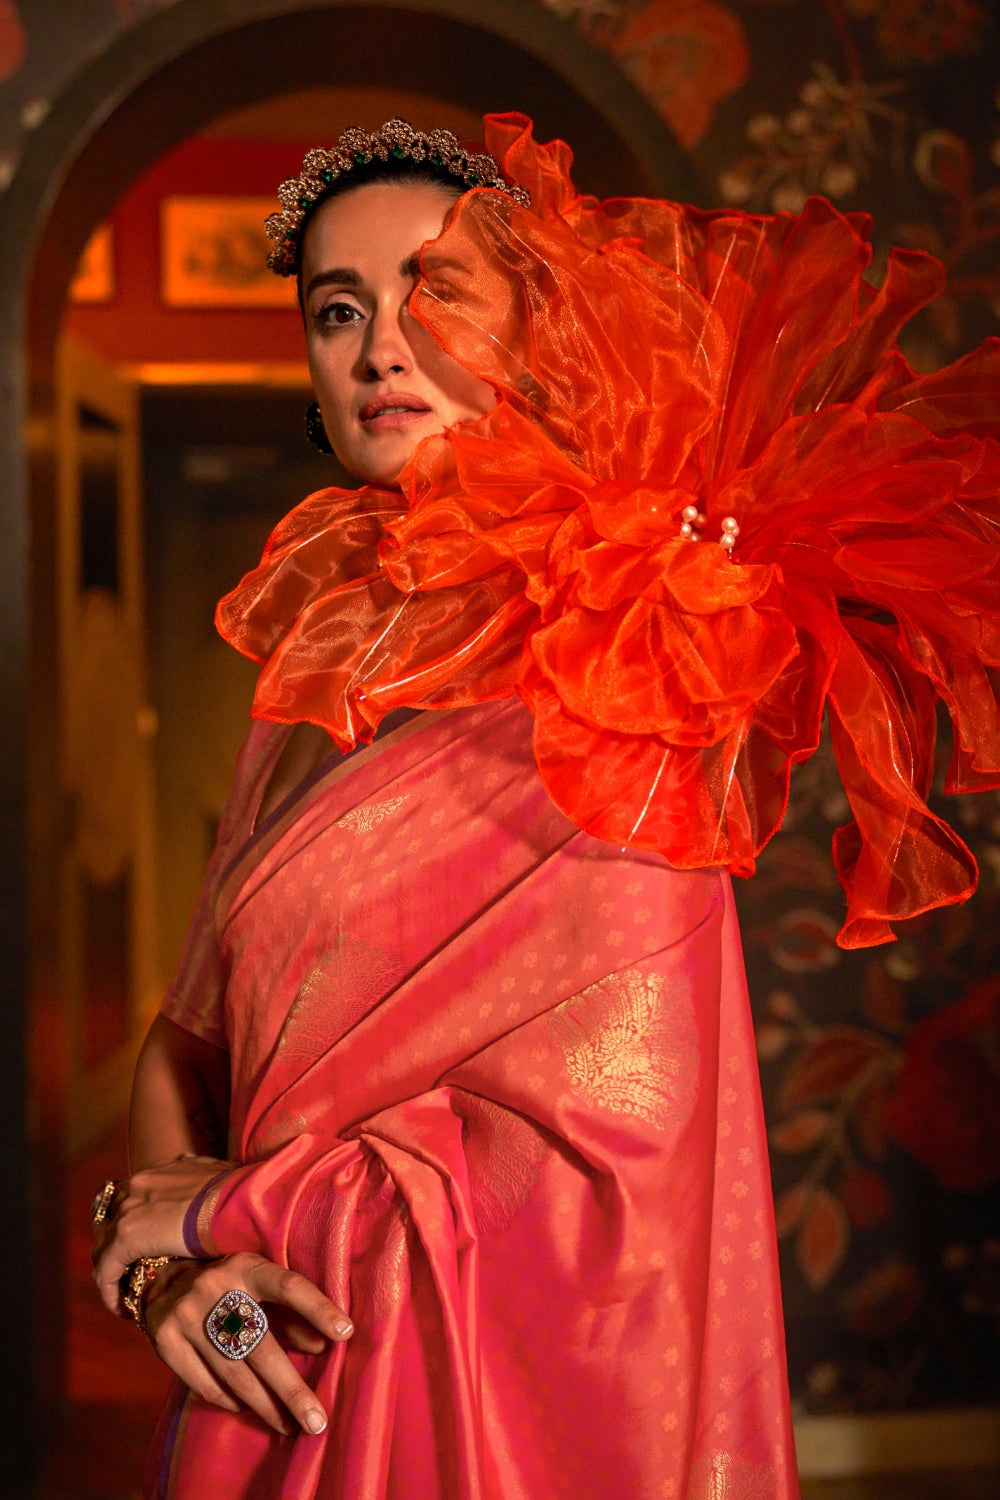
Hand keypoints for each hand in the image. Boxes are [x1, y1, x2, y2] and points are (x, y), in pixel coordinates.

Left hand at [92, 1154, 232, 1313]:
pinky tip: (123, 1310)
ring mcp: (129, 1208)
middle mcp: (137, 1184)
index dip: (131, 1224)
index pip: (129, 1198)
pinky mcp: (126, 1235)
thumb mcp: (219, 1178)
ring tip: (128, 1296)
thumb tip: (212, 1187)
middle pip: (109, 1221)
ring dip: (113, 1272)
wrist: (242, 1200)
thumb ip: (204, 1183)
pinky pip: (105, 1270)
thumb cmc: (241, 1193)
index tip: (142, 1249)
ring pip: (104, 1247)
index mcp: (158, 1172)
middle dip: (116, 1248)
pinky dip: (110, 1291)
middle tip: (131, 1273)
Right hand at [142, 1253, 352, 1436]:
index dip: (317, 1308)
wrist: (161, 1281)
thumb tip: (324, 1345)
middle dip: (291, 1389)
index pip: (288, 1286)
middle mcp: (215, 1289)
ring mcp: (186, 1316)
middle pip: (261, 1347)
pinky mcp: (165, 1343)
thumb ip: (290, 1313)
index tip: (346, 1333)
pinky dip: (231, 1402)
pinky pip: (205, 1385)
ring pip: (234, 1374)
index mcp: (246, 1268)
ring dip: (266, 1406)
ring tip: (291, 1426)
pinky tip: (249, 1410)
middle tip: (317, 1421)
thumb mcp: (258, 1285)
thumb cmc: (228, 1286)